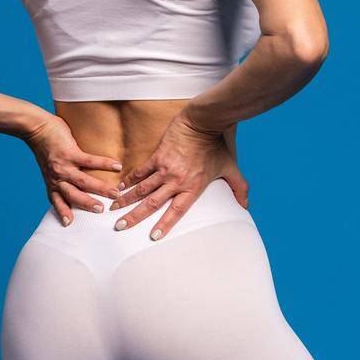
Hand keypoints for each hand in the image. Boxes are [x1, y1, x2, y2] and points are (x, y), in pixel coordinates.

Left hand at [23, 111, 123, 225]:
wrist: (36, 127)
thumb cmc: (46, 147)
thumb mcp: (49, 168)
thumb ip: (61, 179)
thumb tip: (78, 184)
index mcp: (52, 183)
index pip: (58, 202)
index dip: (63, 213)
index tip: (70, 224)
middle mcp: (57, 178)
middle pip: (73, 196)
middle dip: (88, 204)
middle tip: (102, 210)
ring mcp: (64, 166)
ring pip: (83, 182)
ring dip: (100, 189)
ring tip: (115, 193)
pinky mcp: (70, 153)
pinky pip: (90, 161)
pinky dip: (105, 164)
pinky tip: (117, 166)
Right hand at [111, 112, 250, 238]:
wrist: (204, 122)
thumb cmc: (217, 146)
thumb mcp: (231, 168)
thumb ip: (240, 188)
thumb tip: (247, 206)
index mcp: (192, 188)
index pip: (175, 211)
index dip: (164, 225)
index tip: (152, 237)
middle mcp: (176, 181)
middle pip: (152, 203)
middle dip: (135, 217)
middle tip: (119, 226)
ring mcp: (165, 169)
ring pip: (142, 188)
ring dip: (126, 200)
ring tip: (113, 208)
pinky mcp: (158, 156)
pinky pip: (141, 171)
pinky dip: (130, 179)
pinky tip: (120, 187)